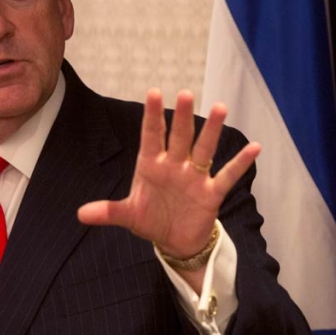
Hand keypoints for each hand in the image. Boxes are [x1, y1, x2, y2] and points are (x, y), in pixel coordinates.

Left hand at [77, 88, 259, 259]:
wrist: (175, 241)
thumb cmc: (151, 220)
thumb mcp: (129, 216)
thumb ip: (108, 212)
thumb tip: (81, 214)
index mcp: (152, 165)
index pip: (152, 136)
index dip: (153, 116)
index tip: (154, 92)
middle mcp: (175, 165)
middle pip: (180, 137)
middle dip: (182, 117)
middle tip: (186, 94)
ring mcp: (194, 177)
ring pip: (204, 149)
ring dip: (212, 130)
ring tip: (220, 107)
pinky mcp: (211, 193)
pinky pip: (227, 176)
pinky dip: (240, 163)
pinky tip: (254, 147)